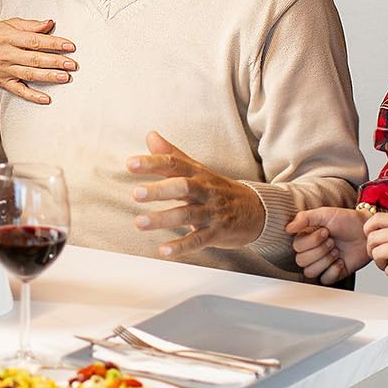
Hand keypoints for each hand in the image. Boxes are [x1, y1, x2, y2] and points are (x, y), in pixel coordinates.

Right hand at [0, 17, 75, 104]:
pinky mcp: (3, 82)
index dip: (53, 43)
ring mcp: (5, 70)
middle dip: (55, 61)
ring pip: (30, 75)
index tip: (69, 46)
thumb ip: (31, 25)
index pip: (35, 41)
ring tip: (65, 77)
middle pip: (34, 59)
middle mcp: (7, 54)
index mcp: (9, 37)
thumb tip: (50, 24)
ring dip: (48, 77)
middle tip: (72, 64)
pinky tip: (46, 99)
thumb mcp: (9, 24)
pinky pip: (19, 91)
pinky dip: (32, 96)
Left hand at [128, 132, 265, 254]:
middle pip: (182, 187)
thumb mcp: (197, 170)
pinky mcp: (217, 233)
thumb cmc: (218, 189)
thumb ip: (172, 155)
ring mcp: (212, 212)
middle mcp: (205, 191)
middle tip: (135, 193)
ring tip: (139, 222)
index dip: (152, 163)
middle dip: (159, 190)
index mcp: (198, 174)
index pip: (174, 164)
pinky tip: (163, 251)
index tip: (130, 164)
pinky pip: (198, 240)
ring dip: (163, 219)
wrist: (257, 210)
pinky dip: (181, 247)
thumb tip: (150, 135)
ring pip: (187, 215)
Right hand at [286, 206, 369, 283]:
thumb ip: (304, 218)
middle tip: (333, 241)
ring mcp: (322, 264)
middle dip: (320, 250)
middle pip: (301, 261)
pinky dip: (334, 271)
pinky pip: (324, 280)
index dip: (312, 241)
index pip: (297, 247)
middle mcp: (311, 252)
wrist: (367, 232)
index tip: (326, 231)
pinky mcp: (333, 274)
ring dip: (325, 261)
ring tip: (337, 251)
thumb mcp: (325, 214)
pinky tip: (341, 261)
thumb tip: (288, 228)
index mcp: (306, 238)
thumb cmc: (348, 221)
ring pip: (310, 272)